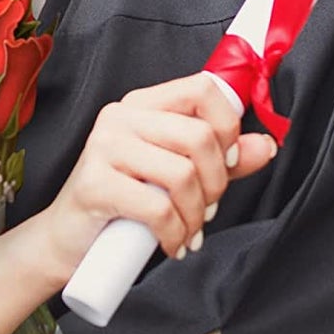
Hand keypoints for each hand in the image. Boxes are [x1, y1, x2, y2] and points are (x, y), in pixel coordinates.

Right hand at [34, 72, 278, 275]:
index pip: (202, 88)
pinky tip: (173, 245)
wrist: (68, 240)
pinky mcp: (94, 183)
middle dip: (216, 183)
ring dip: (196, 215)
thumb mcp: (177, 176)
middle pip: (199, 136)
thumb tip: (265, 146)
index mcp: (143, 104)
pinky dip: (176, 235)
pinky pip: (158, 208)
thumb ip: (221, 159)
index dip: (228, 126)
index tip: (229, 162)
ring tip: (189, 230)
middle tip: (207, 209)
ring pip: (183, 175)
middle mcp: (121, 117)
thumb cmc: (125, 204)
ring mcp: (104, 147)